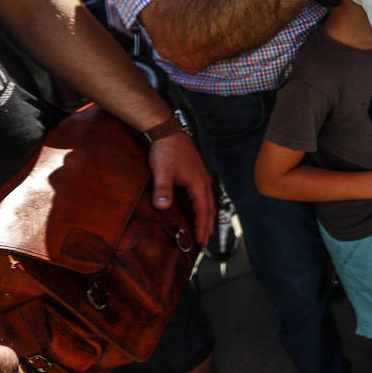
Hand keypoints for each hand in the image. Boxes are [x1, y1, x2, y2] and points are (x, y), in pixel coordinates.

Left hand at [148, 132, 215, 246]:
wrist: (168, 132)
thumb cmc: (166, 151)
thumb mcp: (162, 171)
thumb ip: (162, 189)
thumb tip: (162, 207)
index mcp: (198, 183)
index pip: (203, 210)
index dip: (202, 226)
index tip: (201, 241)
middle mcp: (203, 181)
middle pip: (210, 208)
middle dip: (208, 225)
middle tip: (205, 241)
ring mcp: (201, 176)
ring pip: (208, 201)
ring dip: (208, 216)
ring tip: (206, 228)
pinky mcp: (196, 173)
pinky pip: (204, 194)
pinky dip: (204, 206)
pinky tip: (199, 207)